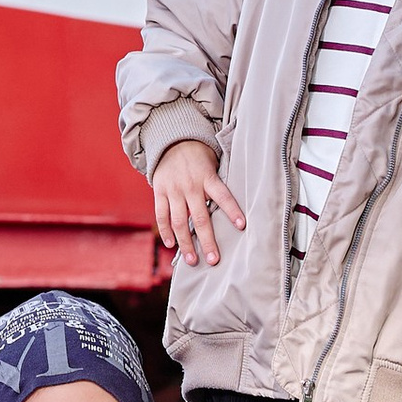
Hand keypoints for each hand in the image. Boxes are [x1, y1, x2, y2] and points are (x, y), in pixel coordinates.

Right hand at [153, 137, 247, 267]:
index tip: (242, 226)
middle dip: (207, 241)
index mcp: (208, 178)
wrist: (172, 140)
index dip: (232, 211)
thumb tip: (231, 211)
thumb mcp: (213, 164)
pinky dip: (165, 231)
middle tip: (213, 260)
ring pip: (178, 222)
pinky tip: (171, 245)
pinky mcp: (160, 192)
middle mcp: (190, 186)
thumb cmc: (199, 156)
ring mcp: (173, 190)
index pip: (223, 196)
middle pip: (199, 218)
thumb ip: (218, 186)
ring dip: (185, 243)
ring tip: (192, 260)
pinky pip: (161, 215)